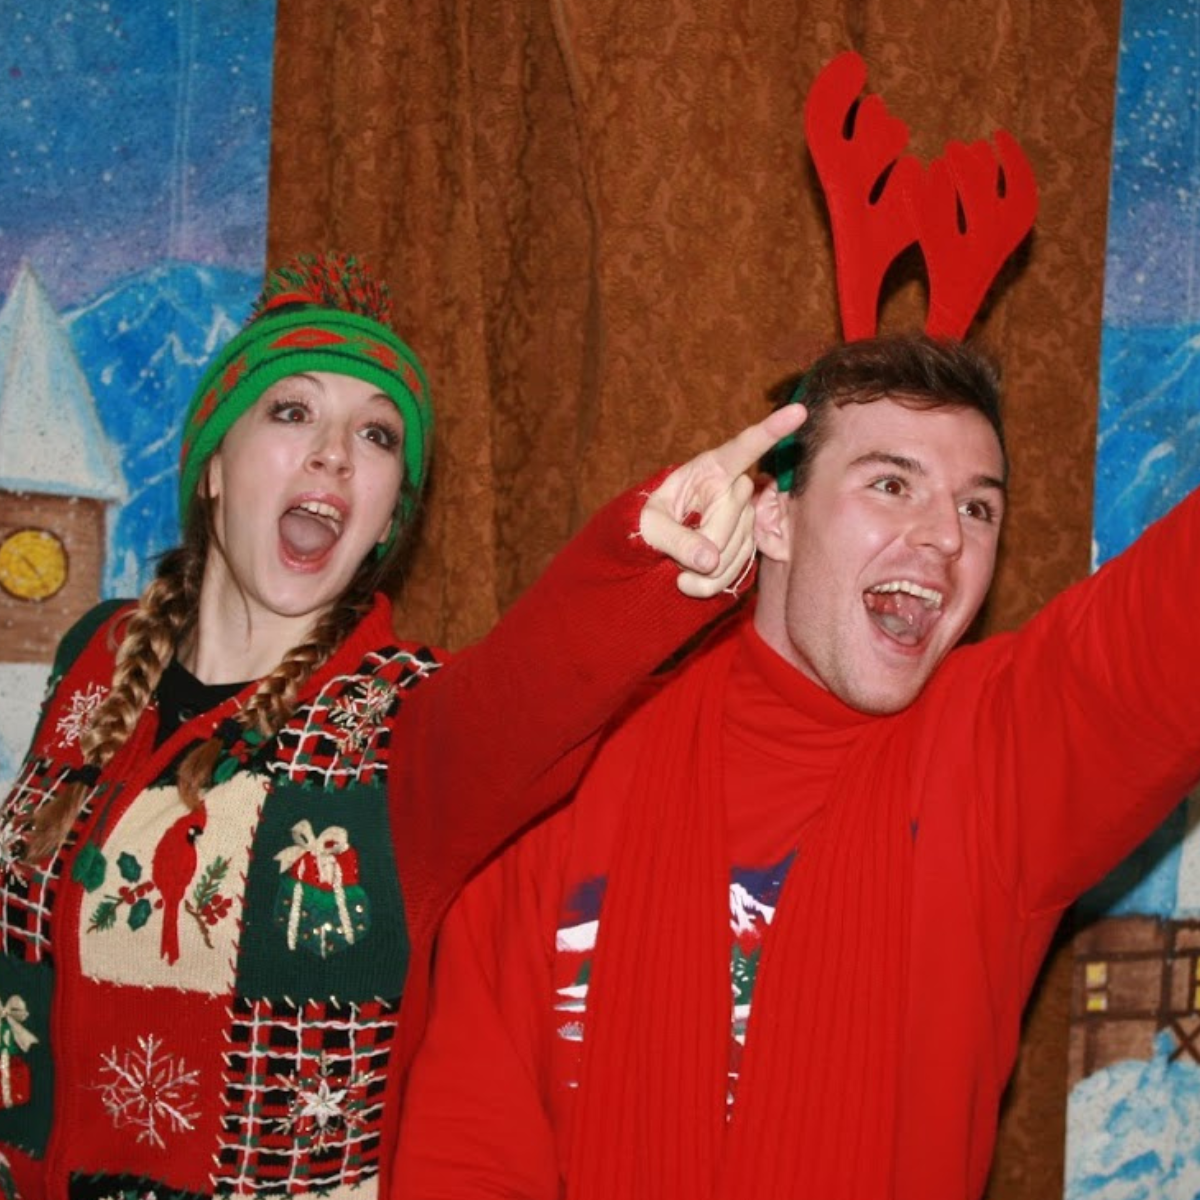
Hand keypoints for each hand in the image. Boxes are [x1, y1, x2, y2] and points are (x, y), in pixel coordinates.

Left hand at [639, 404, 808, 596]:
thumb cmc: (649, 523)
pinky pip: (733, 572)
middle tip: (672, 551)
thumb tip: (709, 560)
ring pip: (734, 549)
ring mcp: (745, 519)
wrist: (655, 545)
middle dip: (702, 540)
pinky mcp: (746, 547)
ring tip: (676, 564)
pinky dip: (707, 584)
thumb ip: (675, 539)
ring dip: (702, 568)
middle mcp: (735, 490)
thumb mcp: (649, 525)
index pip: (745, 447)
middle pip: (733, 516)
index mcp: (712, 468)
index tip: (799, 411)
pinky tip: (687, 581)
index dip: (772, 430)